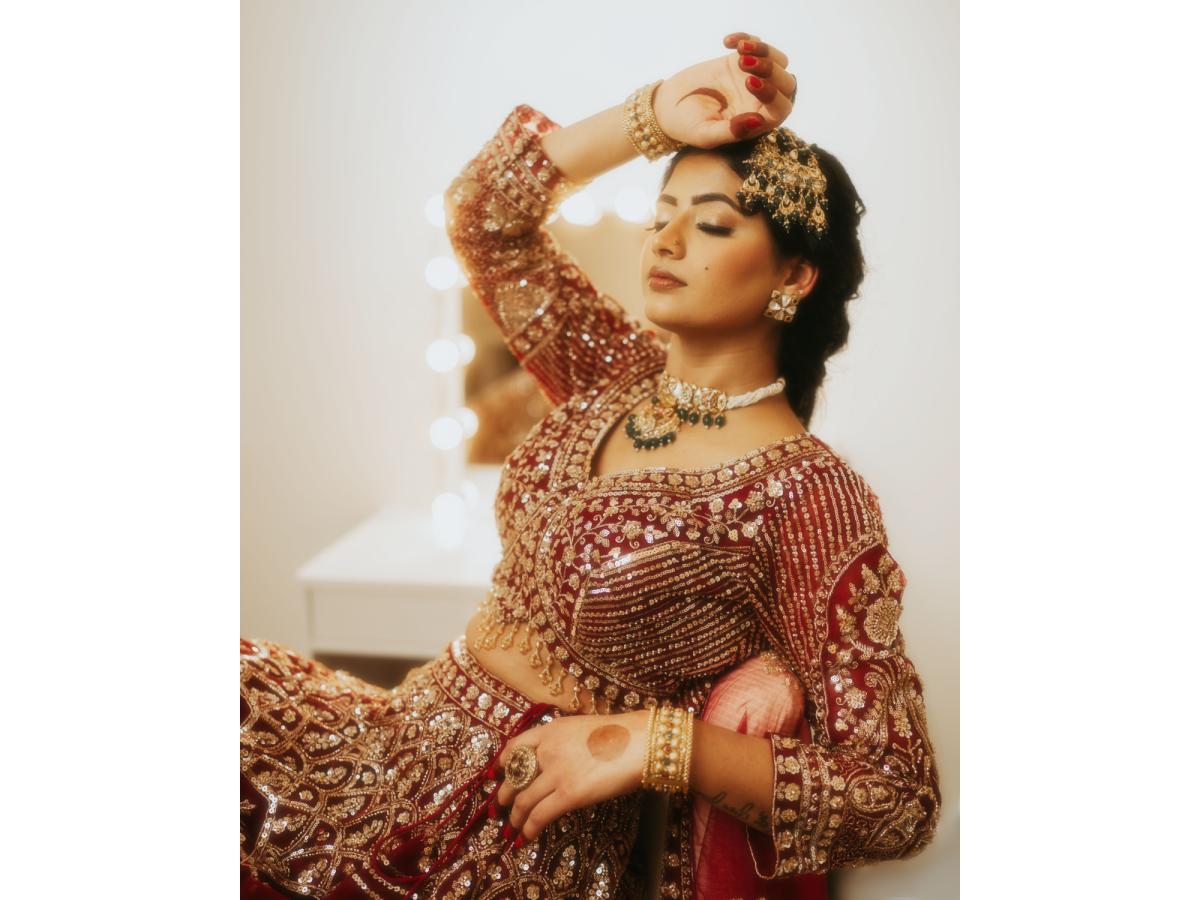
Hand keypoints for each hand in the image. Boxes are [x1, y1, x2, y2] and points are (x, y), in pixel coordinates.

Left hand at [493, 710, 650, 843]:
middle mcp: (548, 750)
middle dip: (506, 795)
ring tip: (514, 828)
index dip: (503, 763)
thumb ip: (565, 743)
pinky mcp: (568, 795)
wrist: (640, 742)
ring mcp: (557, 772)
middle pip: (515, 776)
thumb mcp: (584, 729)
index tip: (498, 773)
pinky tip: (527, 837)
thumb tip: (558, 762)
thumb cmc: (622, 735)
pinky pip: (540, 815)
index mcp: (552, 730)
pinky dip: (529, 829)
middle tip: (502, 806)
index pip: (516, 746)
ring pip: (524, 800)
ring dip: (516, 817)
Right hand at [654, 32, 798, 148]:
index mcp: (758, 122)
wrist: (669, 106)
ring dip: (763, 51)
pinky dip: (746, 38)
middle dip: (769, 69)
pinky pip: (756, 45)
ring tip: (739, 49)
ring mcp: (754, 79)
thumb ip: (732, 132)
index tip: (749, 82)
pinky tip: (727, 42)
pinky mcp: (742, 61)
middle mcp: (761, 101)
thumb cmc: (687, 126)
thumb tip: (758, 121)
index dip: (772, 93)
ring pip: (778, 61)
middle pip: (785, 83)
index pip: (780, 108)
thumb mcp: (706, 134)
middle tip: (742, 63)